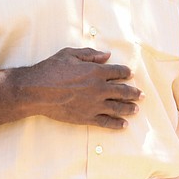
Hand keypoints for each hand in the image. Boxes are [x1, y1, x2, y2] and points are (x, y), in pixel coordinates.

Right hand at [24, 47, 141, 128]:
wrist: (37, 91)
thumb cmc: (51, 69)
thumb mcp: (70, 54)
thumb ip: (90, 54)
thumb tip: (107, 55)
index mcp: (96, 71)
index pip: (117, 72)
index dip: (126, 72)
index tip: (130, 74)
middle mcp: (99, 88)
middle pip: (123, 91)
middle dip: (134, 92)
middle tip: (142, 94)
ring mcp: (94, 105)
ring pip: (118, 107)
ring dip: (129, 108)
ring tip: (136, 109)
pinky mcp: (86, 117)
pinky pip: (106, 122)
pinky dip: (117, 124)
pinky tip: (124, 125)